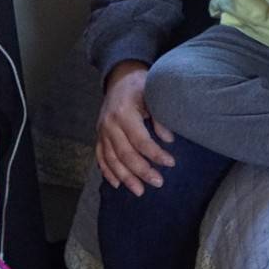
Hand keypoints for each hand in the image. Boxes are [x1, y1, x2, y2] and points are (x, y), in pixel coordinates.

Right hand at [95, 60, 175, 196]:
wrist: (120, 77)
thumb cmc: (142, 84)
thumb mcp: (153, 94)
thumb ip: (160, 117)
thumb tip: (168, 140)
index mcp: (124, 113)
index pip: (140, 140)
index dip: (155, 154)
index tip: (170, 163)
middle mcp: (109, 124)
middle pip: (124, 153)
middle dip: (141, 171)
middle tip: (158, 183)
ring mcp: (101, 131)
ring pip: (111, 159)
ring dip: (125, 176)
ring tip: (139, 191)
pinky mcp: (98, 135)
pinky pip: (100, 156)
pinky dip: (107, 171)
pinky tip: (117, 183)